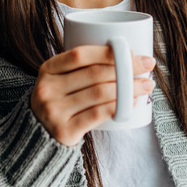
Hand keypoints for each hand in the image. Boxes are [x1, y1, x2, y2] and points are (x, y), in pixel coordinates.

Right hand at [31, 45, 154, 145]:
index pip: (80, 55)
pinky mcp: (64, 130)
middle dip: (126, 68)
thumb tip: (127, 55)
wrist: (38, 134)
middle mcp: (47, 89)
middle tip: (148, 66)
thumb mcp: (59, 79)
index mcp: (48, 69)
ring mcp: (54, 111)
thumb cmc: (60, 100)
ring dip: (129, 88)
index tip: (132, 51)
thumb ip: (81, 67)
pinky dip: (119, 107)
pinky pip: (98, 114)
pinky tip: (133, 103)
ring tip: (146, 85)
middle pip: (95, 74)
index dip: (108, 52)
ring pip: (100, 94)